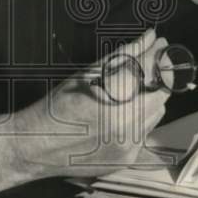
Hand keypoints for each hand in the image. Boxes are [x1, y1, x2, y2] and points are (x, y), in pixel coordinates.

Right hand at [0, 29, 169, 196]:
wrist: (36, 145)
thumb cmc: (57, 105)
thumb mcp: (87, 73)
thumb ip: (124, 55)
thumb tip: (150, 39)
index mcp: (113, 97)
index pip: (149, 70)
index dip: (159, 54)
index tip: (160, 45)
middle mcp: (125, 124)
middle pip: (161, 93)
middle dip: (157, 78)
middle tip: (146, 67)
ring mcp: (128, 144)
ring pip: (157, 113)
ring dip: (150, 99)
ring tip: (129, 92)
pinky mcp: (127, 158)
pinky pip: (146, 132)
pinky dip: (141, 119)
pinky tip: (122, 114)